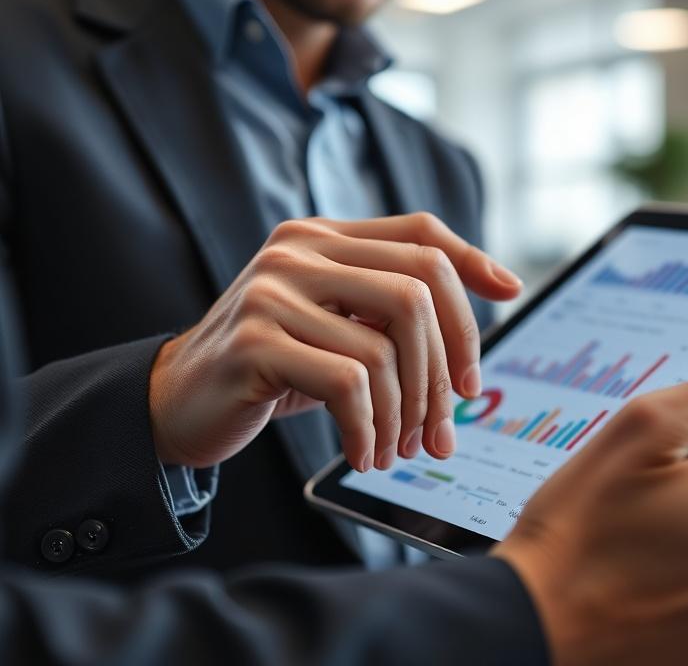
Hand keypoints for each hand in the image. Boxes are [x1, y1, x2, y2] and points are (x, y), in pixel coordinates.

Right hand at [149, 213, 521, 470]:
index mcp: (325, 239)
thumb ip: (388, 319)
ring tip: (400, 449)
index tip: (512, 295)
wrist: (176, 403)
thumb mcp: (335, 331)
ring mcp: (274, 291)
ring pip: (387, 346)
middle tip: (446, 424)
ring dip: (408, 412)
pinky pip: (349, 383)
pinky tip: (365, 453)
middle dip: (448, 365)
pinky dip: (370, 429)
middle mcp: (299, 251)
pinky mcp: (255, 340)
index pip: (421, 233)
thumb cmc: (273, 369)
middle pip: (419, 289)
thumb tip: (471, 354)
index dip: (474, 262)